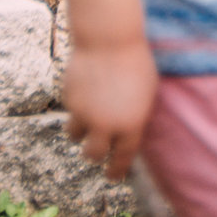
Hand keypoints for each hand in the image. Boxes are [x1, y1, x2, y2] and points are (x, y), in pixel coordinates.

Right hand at [63, 39, 157, 180]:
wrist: (109, 41)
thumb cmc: (136, 64)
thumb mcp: (147, 93)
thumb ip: (137, 116)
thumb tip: (130, 135)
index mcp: (131, 125)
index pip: (122, 158)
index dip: (116, 170)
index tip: (113, 176)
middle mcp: (105, 125)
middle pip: (93, 155)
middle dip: (94, 155)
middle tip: (96, 153)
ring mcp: (84, 114)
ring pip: (75, 136)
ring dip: (81, 132)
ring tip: (89, 118)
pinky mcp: (69, 100)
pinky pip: (70, 112)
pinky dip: (76, 107)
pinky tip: (85, 91)